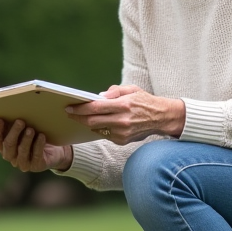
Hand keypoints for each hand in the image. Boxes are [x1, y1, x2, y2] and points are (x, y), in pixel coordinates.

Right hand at [0, 118, 73, 172]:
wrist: (54, 151)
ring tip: (31, 129)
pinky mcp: (36, 166)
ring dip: (26, 139)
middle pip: (8, 145)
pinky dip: (38, 145)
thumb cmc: (36, 136)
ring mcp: (23, 163)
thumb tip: (12, 108)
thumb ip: (17, 124)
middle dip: (14, 132)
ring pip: (22, 151)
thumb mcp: (25, 129)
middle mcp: (12, 156)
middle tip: (20, 121)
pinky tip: (42, 136)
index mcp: (5, 146)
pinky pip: (36, 155)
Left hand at [65, 84, 185, 143]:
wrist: (162, 117)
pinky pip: (105, 135)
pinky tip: (98, 123)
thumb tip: (98, 96)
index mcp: (123, 105)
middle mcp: (122, 120)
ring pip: (97, 129)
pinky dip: (100, 128)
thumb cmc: (144, 101)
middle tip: (70, 114)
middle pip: (92, 121)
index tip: (69, 107)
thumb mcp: (131, 89)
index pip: (95, 107)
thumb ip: (114, 91)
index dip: (80, 108)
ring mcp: (122, 132)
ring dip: (88, 123)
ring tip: (81, 117)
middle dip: (78, 117)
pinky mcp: (123, 141)